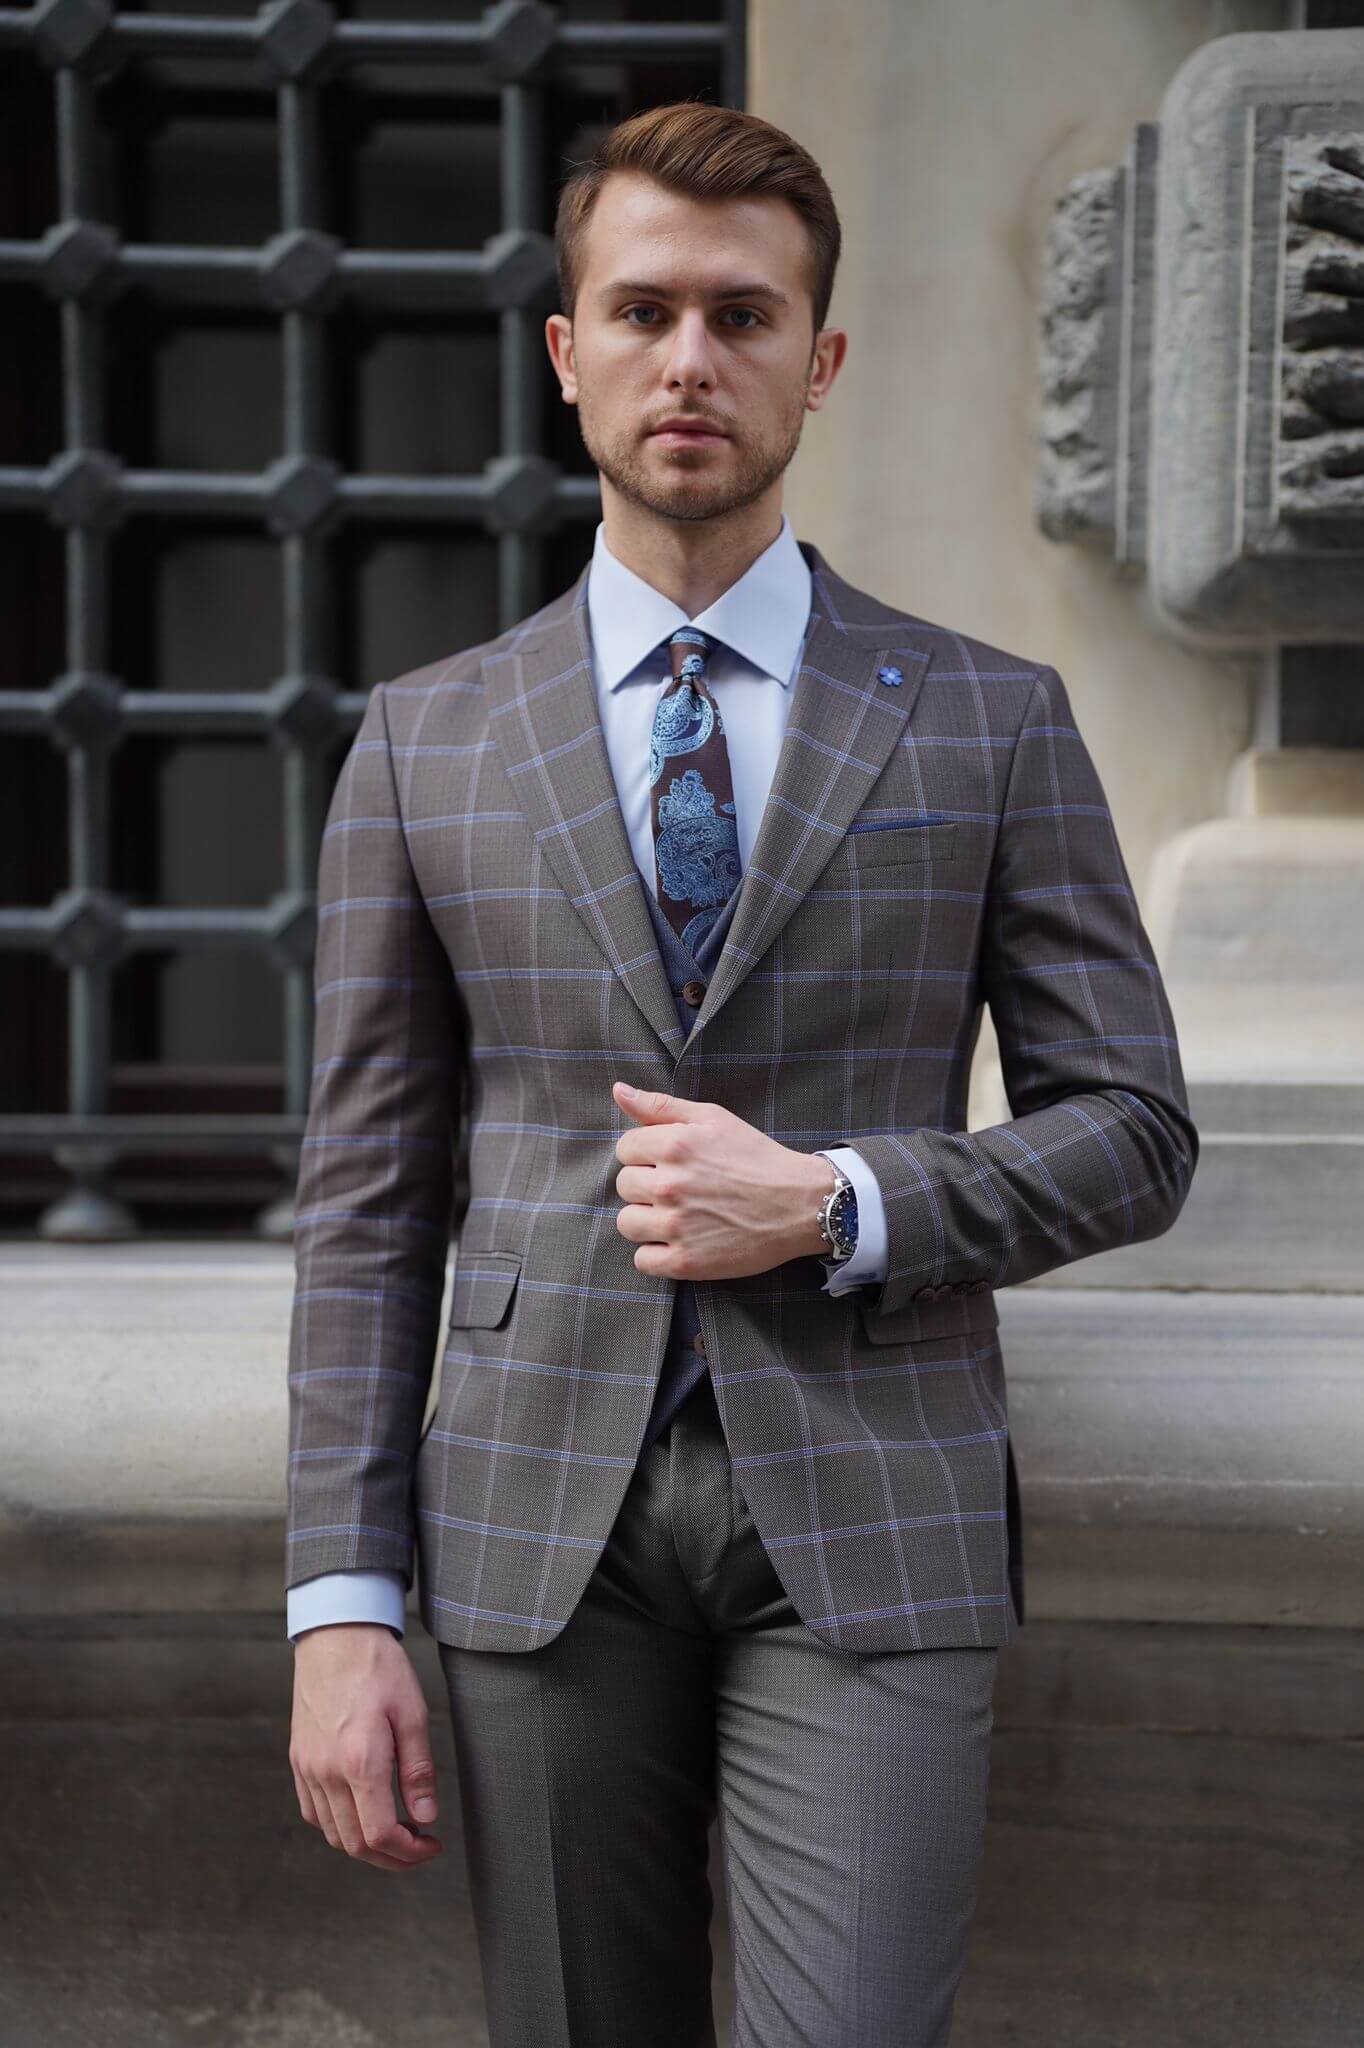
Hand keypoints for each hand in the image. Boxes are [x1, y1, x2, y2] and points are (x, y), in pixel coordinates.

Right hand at [289, 1623, 442, 1870]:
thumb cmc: (378, 1668)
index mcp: (359, 1762)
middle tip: (419, 1847)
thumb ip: (418, 1770)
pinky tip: (362, 1812)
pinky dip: (338, 1826)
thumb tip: (426, 1817)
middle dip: (391, 1858)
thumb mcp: (413, 1713)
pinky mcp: (299, 1760)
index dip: (408, 1853)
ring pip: (332, 1833)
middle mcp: (327, 1772)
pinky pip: (314, 1812)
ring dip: (365, 1845)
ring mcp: (308, 1768)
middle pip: (354, 1844)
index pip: (379, 1835)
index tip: (431, 1845)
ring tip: (396, 1831)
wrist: (335, 1636)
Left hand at [611, 1080, 836, 1280]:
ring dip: (646, 1220)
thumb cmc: (757, 1158)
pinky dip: (656, 1254)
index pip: (624, 1148)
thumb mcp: (713, 1119)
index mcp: (674, 1146)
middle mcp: (670, 1186)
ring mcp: (676, 1227)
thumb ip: (661, 1106)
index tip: (669, 1161)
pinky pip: (642, 1260)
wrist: (800, 1204)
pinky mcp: (686, 1262)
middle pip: (623, 1185)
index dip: (645, 1153)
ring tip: (677, 1215)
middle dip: (646, 1184)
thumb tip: (619, 1091)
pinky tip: (679, 1241)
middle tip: (679, 1188)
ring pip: (627, 1223)